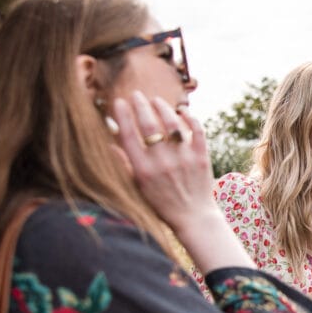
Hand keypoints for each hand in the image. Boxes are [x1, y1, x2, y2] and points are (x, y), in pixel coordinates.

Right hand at [112, 92, 214, 232]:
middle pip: (149, 125)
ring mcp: (184, 158)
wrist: (193, 217)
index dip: (123, 116)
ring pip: (172, 123)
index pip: (129, 135)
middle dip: (141, 105)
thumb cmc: (162, 203)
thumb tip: (110, 144)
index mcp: (143, 169)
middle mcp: (162, 162)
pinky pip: (197, 131)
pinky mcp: (202, 157)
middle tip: (137, 95)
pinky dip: (190, 118)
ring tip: (156, 101)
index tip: (120, 102)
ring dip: (163, 108)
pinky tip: (183, 112)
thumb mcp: (138, 188)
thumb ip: (124, 166)